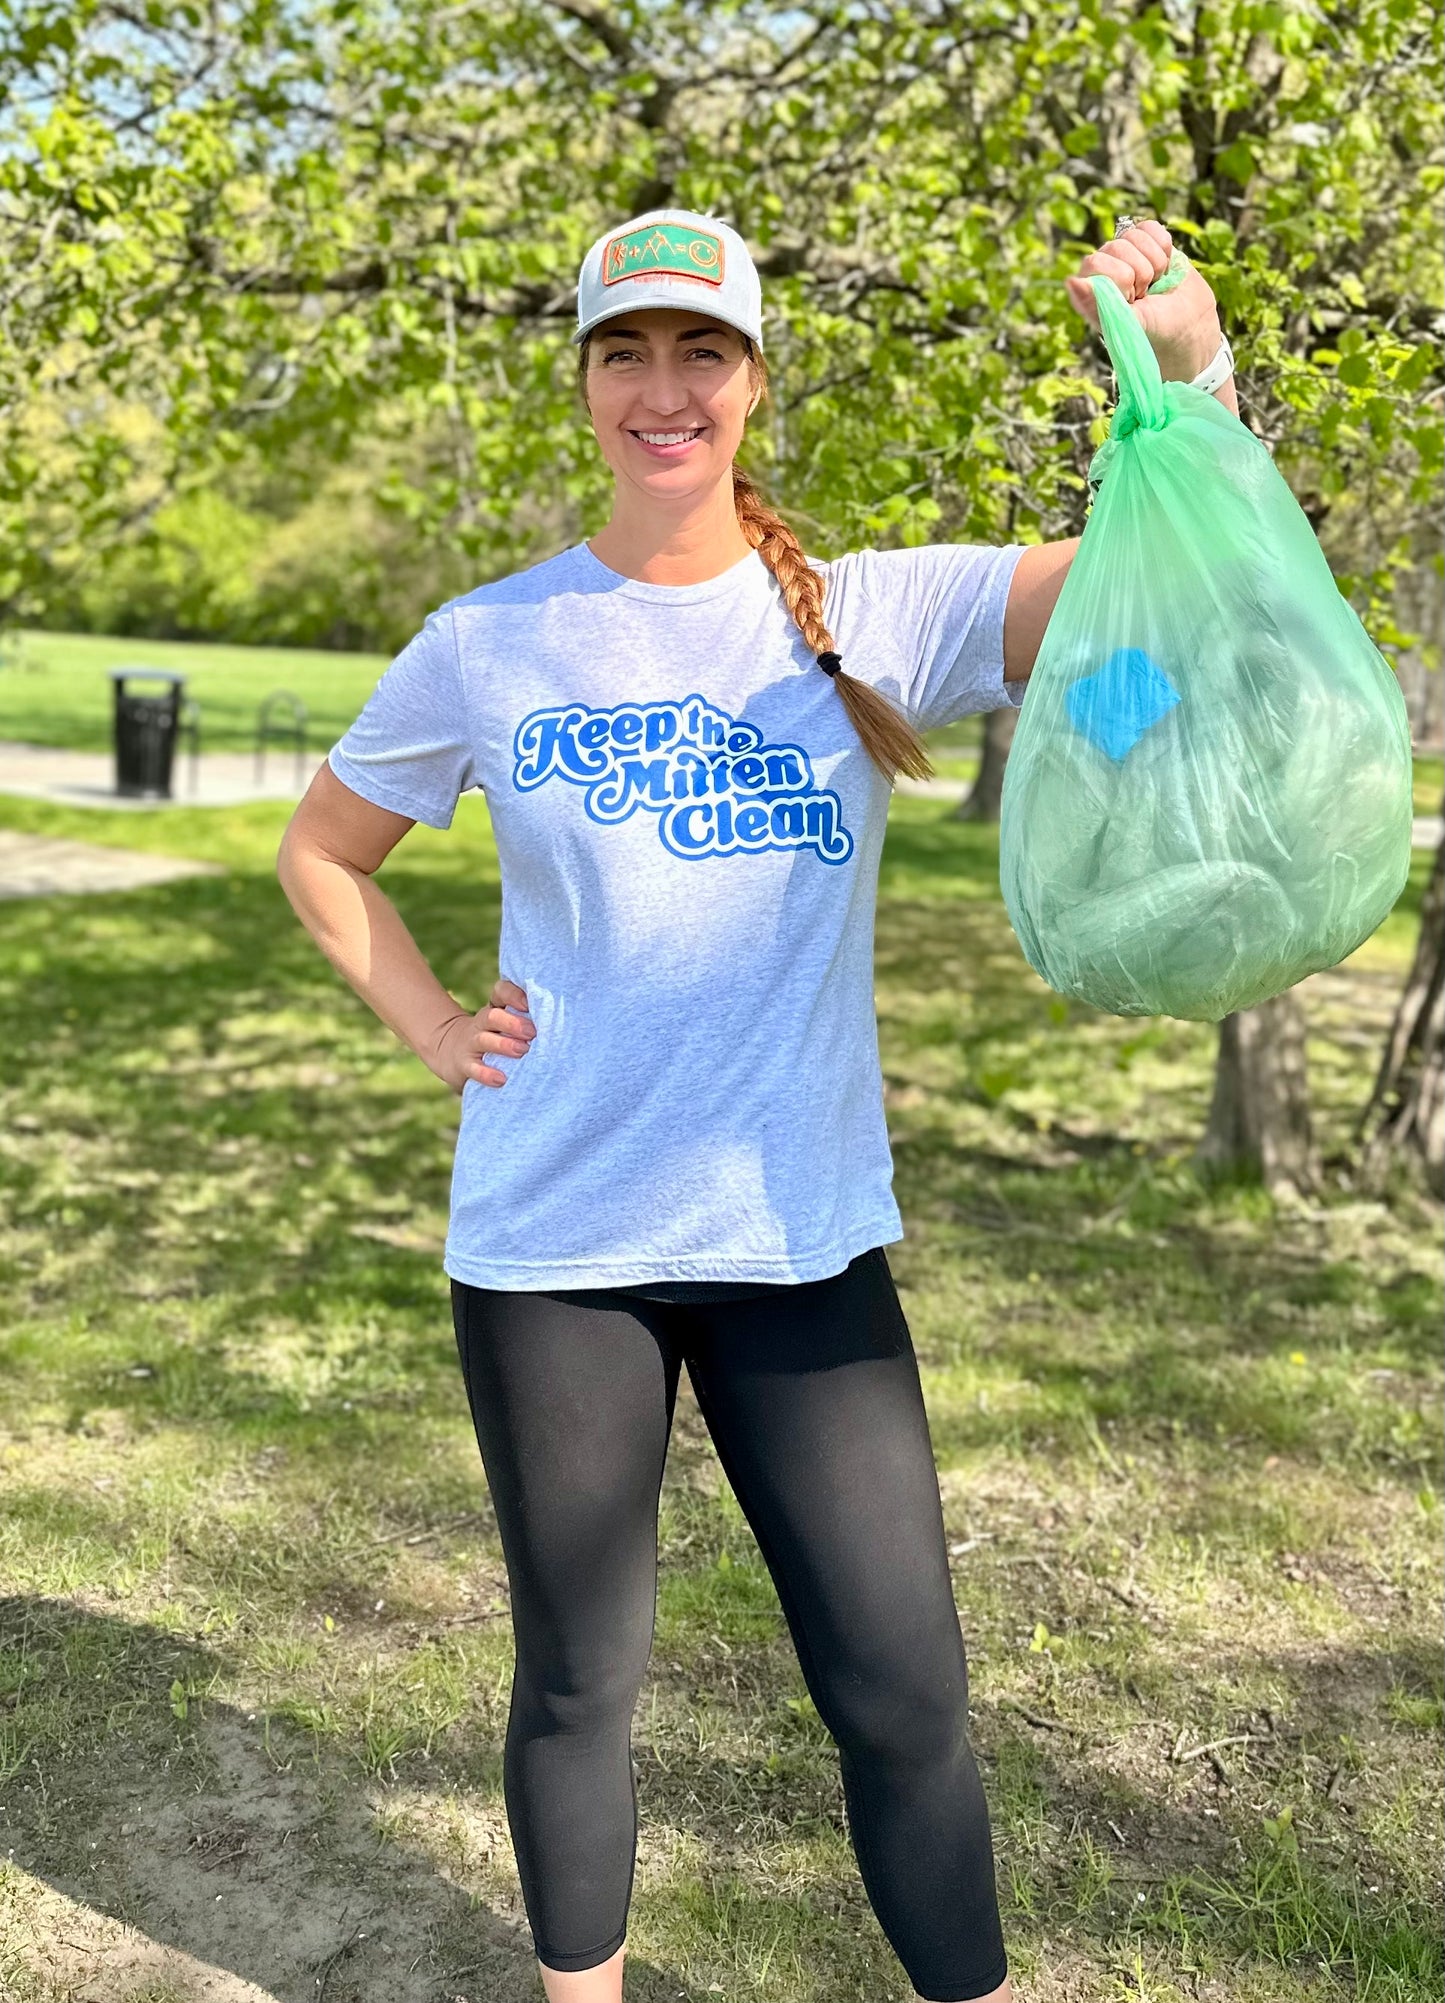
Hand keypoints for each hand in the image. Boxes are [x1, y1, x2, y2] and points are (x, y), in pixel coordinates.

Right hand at [432, 976, 535, 1092]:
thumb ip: (528, 1021)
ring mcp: (471, 1043)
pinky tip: (501, 1079)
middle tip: (533, 1032)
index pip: (501, 992)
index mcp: (496, 1009)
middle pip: (493, 1016)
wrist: (452, 1052)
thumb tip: (564, 1024)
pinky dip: (486, 1074)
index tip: (530, 1004)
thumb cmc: (494, 1037)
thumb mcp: (506, 1024)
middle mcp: (482, 1023)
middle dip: (513, 1023)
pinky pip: (473, 1068)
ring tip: (521, 1051)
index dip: (514, 995)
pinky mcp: (464, 1064)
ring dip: (503, 1045)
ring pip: (484, 1040)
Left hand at [1064, 219, 1222, 380]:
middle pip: (1117, 247)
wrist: (1188, 321)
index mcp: (1088, 290)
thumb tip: (1070, 281)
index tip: (1132, 299)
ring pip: (1135, 236)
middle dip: (1141, 273)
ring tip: (1155, 284)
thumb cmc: (1155, 329)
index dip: (1121, 279)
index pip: (1096, 263)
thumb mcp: (1128, 324)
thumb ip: (1098, 306)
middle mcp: (1101, 268)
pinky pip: (1151, 228)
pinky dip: (1164, 248)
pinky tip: (1163, 268)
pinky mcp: (1144, 240)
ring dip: (1155, 263)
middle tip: (1144, 294)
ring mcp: (1122, 252)